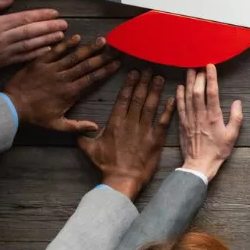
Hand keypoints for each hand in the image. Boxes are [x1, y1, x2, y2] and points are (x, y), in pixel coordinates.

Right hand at [0, 0, 67, 81]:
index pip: (24, 18)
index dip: (41, 15)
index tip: (55, 13)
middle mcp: (3, 38)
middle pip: (31, 31)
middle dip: (49, 27)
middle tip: (65, 24)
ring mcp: (4, 52)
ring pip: (30, 45)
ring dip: (47, 40)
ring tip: (62, 35)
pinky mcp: (3, 63)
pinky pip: (24, 57)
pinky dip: (37, 54)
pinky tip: (49, 50)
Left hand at [3, 34, 119, 132]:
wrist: (12, 106)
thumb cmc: (35, 117)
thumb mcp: (57, 125)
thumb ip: (77, 126)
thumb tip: (96, 127)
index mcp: (70, 92)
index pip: (92, 78)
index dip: (106, 70)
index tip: (118, 63)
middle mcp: (64, 77)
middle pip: (87, 65)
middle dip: (103, 56)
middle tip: (116, 47)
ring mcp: (52, 68)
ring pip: (74, 56)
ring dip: (89, 48)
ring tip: (103, 40)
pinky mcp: (40, 62)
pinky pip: (56, 51)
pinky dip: (66, 44)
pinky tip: (77, 37)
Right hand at [78, 69, 172, 200]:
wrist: (123, 180)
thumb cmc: (106, 166)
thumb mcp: (90, 150)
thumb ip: (83, 138)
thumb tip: (76, 131)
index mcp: (115, 123)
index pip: (123, 99)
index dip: (129, 84)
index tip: (134, 73)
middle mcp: (130, 122)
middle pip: (138, 98)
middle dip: (144, 82)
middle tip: (150, 69)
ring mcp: (144, 130)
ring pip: (151, 105)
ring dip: (156, 90)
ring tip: (160, 78)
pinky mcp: (156, 139)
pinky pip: (164, 121)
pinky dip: (168, 109)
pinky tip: (173, 98)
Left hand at [176, 64, 242, 179]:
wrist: (199, 165)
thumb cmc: (218, 151)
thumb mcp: (232, 136)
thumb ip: (236, 118)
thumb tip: (237, 102)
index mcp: (213, 117)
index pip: (212, 92)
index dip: (211, 77)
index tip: (210, 66)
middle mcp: (200, 115)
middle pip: (197, 91)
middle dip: (198, 77)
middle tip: (199, 65)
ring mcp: (189, 119)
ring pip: (187, 96)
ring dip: (188, 82)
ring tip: (189, 70)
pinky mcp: (182, 124)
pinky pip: (180, 106)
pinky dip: (179, 95)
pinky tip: (179, 87)